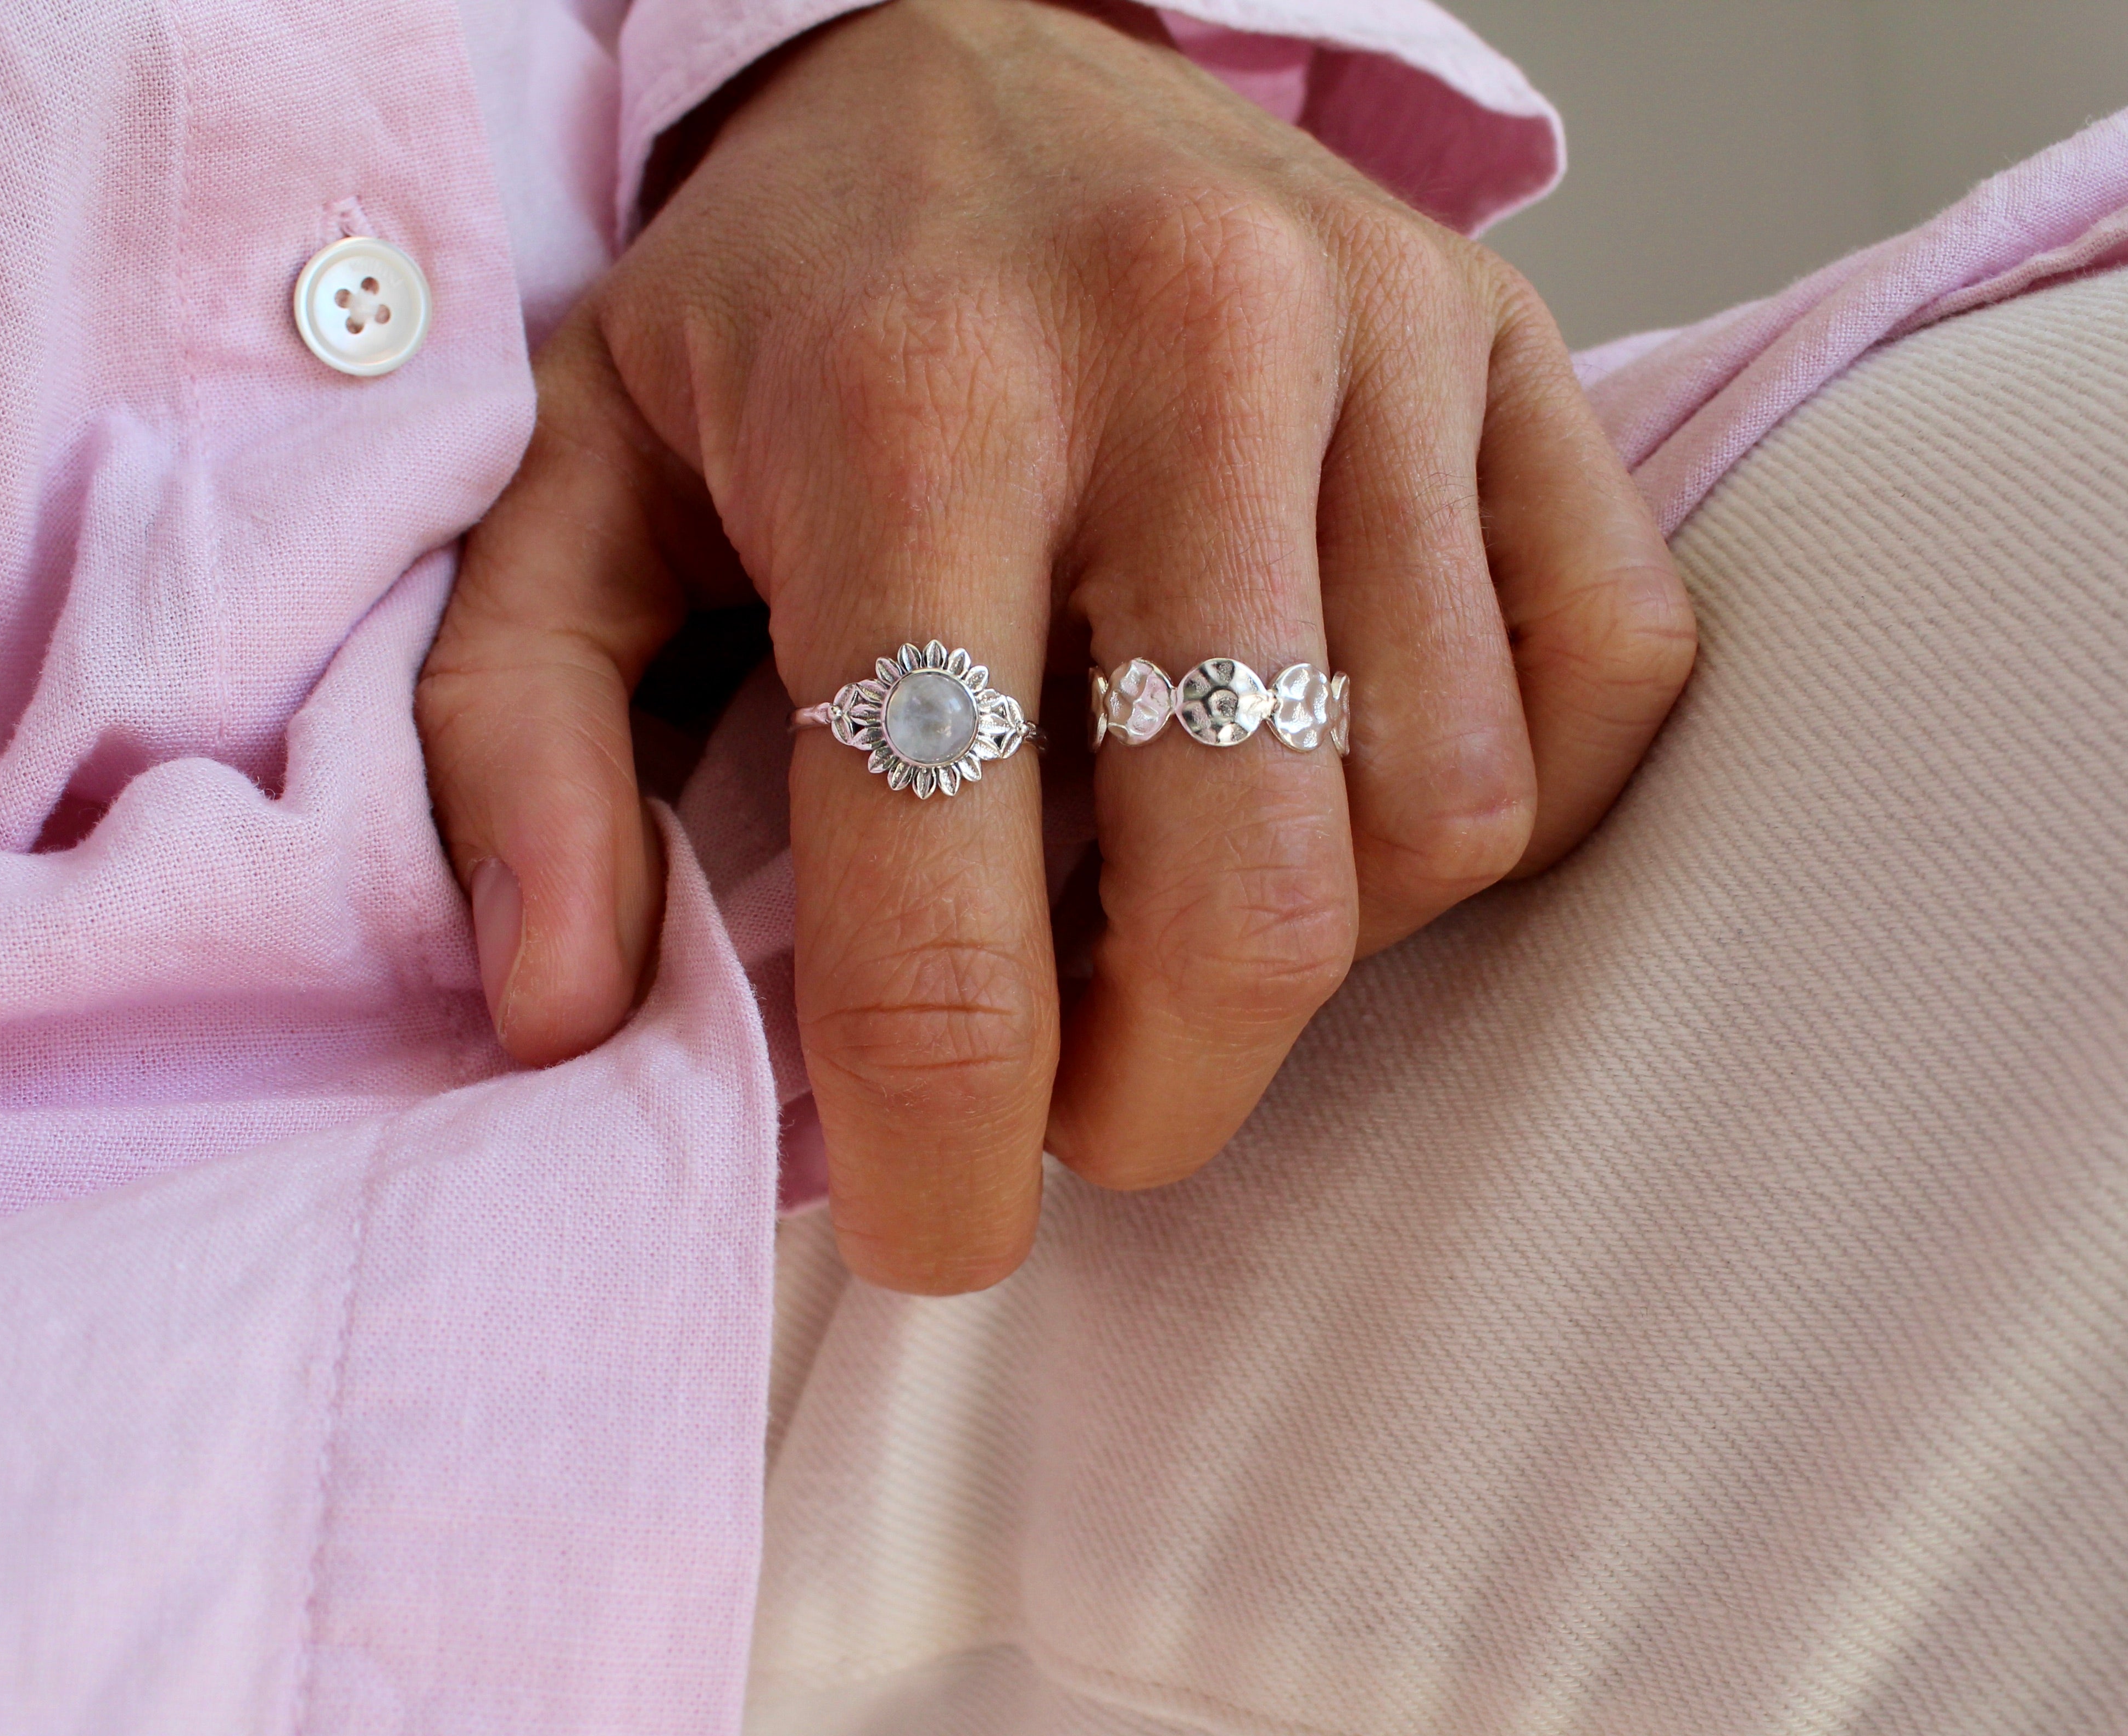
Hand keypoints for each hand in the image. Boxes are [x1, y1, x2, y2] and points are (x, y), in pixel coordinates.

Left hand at [415, 0, 1694, 1292]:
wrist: (976, 33)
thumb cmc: (777, 309)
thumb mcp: (572, 490)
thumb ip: (521, 743)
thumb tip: (567, 1016)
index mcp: (914, 410)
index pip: (948, 900)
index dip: (944, 1147)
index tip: (936, 1225)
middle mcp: (1189, 355)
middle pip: (1254, 906)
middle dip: (1162, 1098)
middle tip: (1077, 1104)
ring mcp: (1391, 338)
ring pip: (1444, 819)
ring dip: (1319, 939)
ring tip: (1184, 882)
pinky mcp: (1522, 344)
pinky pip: (1606, 677)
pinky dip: (1495, 798)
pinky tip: (1341, 771)